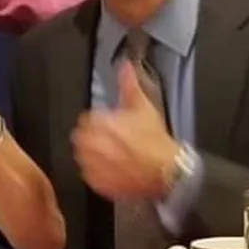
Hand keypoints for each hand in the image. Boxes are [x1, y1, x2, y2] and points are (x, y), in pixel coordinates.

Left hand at [72, 60, 178, 198]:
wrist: (167, 170)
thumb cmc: (156, 140)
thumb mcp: (143, 106)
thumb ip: (129, 84)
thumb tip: (124, 65)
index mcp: (102, 123)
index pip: (85, 119)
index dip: (96, 121)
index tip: (105, 124)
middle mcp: (95, 145)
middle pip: (80, 137)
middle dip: (92, 137)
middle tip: (108, 140)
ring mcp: (96, 166)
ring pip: (82, 156)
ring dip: (91, 153)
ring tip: (109, 154)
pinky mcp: (99, 183)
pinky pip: (88, 174)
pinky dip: (96, 171)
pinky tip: (110, 168)